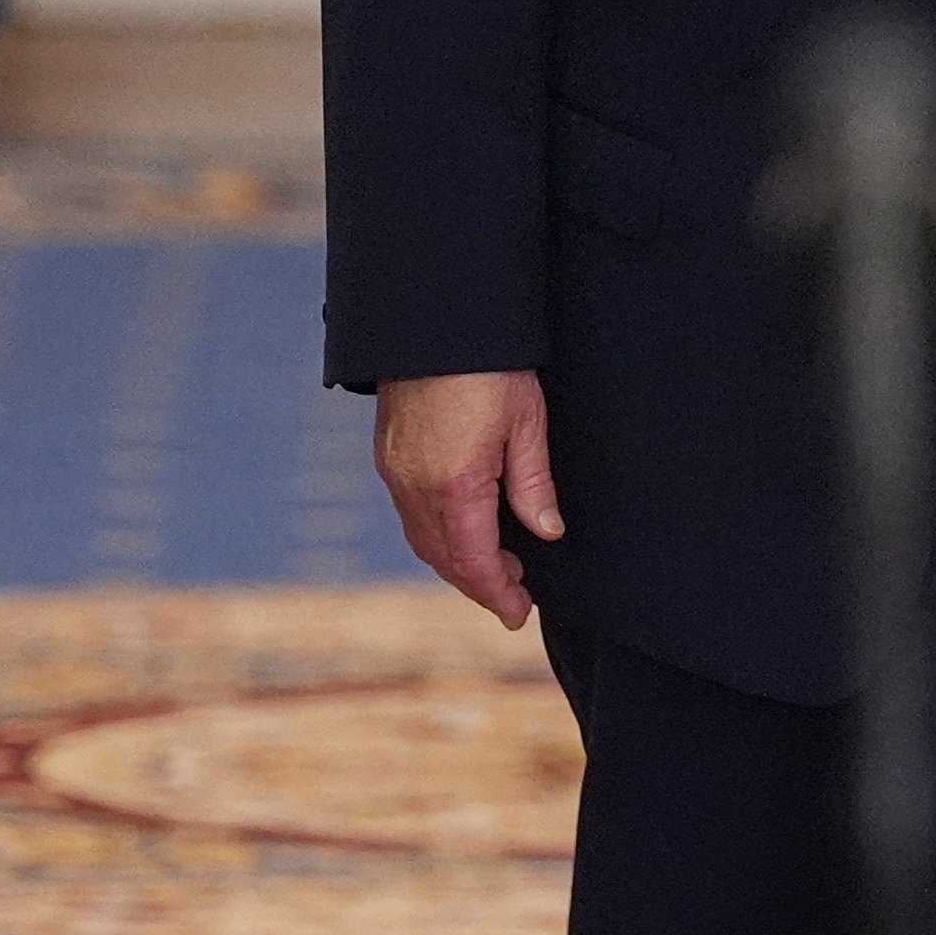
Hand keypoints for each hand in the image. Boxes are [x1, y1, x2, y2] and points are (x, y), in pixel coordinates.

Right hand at [375, 370, 563, 627]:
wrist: (434, 319)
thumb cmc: (488, 365)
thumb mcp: (526, 422)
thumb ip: (533, 484)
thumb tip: (546, 532)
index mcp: (455, 486)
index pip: (476, 562)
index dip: (499, 594)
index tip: (519, 615)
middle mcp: (416, 487)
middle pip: (446, 559)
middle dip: (480, 584)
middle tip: (516, 594)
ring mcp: (396, 472)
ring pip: (424, 540)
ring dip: (457, 561)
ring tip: (498, 564)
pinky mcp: (389, 455)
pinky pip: (411, 514)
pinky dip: (437, 535)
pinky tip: (464, 527)